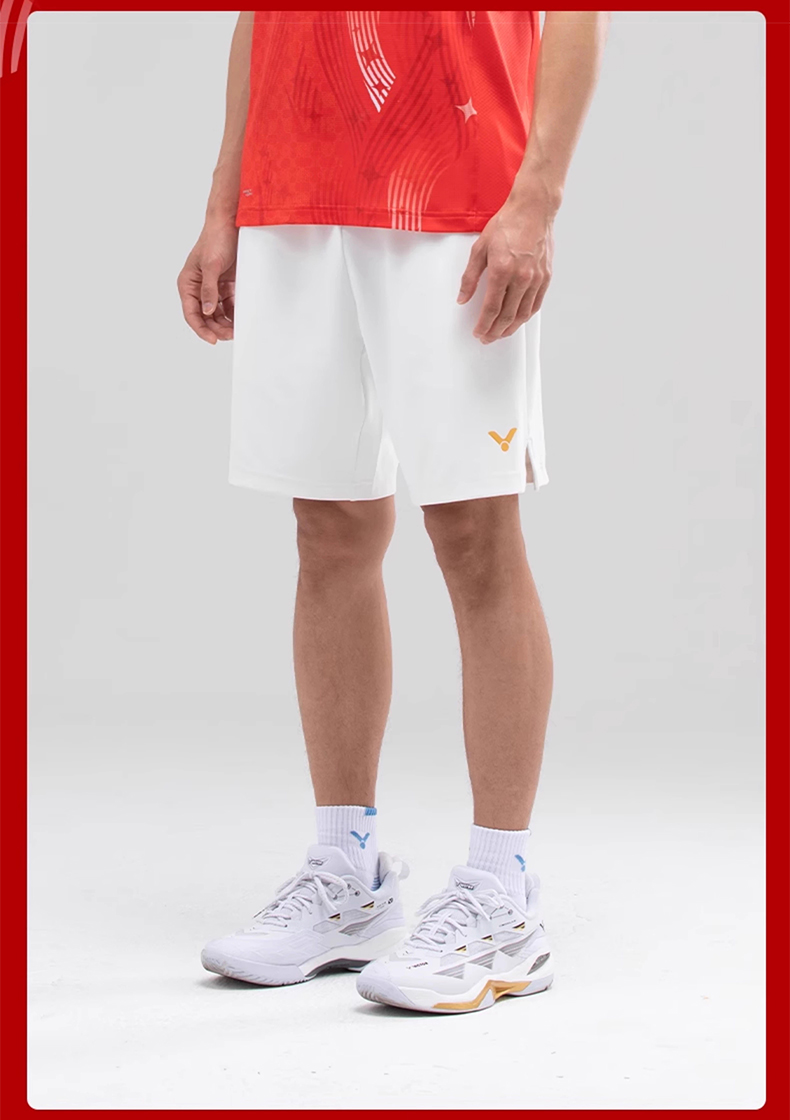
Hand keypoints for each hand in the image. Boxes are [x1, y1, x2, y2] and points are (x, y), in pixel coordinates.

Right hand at [177, 220, 238, 344]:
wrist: (231, 223)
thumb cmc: (215, 239)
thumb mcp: (212, 265)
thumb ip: (209, 289)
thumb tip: (207, 311)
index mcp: (188, 283)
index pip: (191, 313)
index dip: (201, 328)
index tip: (213, 340)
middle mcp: (198, 287)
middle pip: (205, 316)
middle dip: (216, 328)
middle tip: (230, 335)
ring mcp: (213, 287)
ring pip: (217, 313)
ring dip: (225, 323)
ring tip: (236, 330)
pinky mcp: (226, 285)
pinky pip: (228, 305)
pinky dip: (233, 313)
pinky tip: (240, 318)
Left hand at [457, 196, 553, 342]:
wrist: (533, 209)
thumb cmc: (507, 224)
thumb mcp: (479, 248)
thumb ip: (470, 277)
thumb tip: (462, 298)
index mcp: (502, 270)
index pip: (491, 308)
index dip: (484, 325)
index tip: (478, 333)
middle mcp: (521, 277)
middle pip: (507, 316)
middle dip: (495, 331)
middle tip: (487, 338)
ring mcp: (536, 278)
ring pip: (523, 314)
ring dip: (510, 328)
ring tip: (500, 334)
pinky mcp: (546, 277)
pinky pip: (536, 304)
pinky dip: (525, 316)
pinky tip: (517, 320)